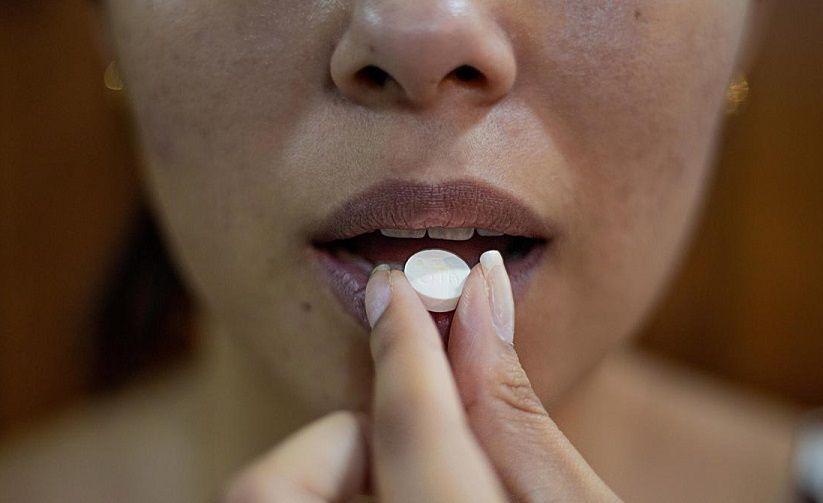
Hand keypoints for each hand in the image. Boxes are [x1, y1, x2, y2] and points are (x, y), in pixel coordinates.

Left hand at [223, 251, 619, 501]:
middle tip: (412, 437)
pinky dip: (337, 502)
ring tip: (416, 483)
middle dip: (342, 439)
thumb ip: (516, 413)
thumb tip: (479, 296)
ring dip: (335, 474)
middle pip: (274, 487)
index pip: (412, 431)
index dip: (405, 344)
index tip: (396, 288)